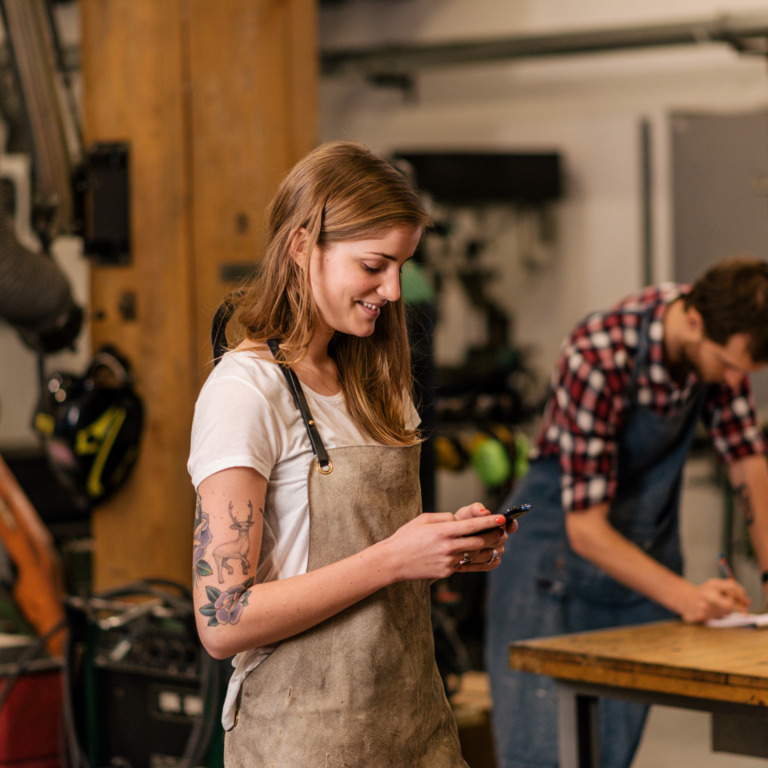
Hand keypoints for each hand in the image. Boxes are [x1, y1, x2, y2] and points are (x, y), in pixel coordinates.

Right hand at [381, 503, 509, 581]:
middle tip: (503, 532)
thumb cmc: (406, 537)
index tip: (502, 519)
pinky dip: (468, 557)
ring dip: (485, 548)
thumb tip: (460, 521)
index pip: (472, 525)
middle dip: (495, 536)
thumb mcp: (423, 519)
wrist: (393, 561)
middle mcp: (448, 547)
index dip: (490, 522)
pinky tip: (470, 553)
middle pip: (479, 542)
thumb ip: (444, 517)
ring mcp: (448, 561)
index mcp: (443, 531)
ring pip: (473, 554)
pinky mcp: (446, 572)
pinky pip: (462, 563)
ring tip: (494, 543)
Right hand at [678, 578, 750, 623]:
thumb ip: (732, 591)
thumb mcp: (717, 587)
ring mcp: (702, 606)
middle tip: (744, 612)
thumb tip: (748, 602)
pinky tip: (708, 612)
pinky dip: (715, 617)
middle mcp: (707, 594)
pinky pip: (715, 619)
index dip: (742, 595)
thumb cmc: (706, 593)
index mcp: (712, 584)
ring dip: (724, 612)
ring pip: (723, 614)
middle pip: (729, 605)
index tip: (747, 601)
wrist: (683, 598)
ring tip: (716, 607)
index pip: (732, 587)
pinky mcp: (699, 616)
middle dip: (738, 609)